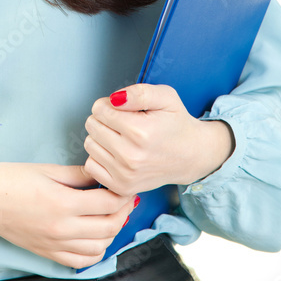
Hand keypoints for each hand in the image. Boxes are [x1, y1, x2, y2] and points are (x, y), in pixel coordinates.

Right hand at [0, 162, 135, 268]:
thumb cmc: (10, 180)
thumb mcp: (47, 170)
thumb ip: (79, 175)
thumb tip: (103, 175)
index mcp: (63, 203)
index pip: (108, 203)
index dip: (122, 193)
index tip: (124, 185)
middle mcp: (62, 229)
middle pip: (110, 226)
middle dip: (123, 212)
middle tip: (124, 198)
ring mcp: (55, 245)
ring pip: (100, 247)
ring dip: (112, 232)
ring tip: (110, 215)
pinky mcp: (48, 253)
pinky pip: (81, 261)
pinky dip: (96, 251)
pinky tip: (95, 236)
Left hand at [82, 84, 234, 196]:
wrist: (191, 156)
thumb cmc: (176, 124)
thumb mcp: (165, 97)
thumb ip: (139, 93)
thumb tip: (114, 99)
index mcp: (140, 132)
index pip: (99, 109)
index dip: (109, 104)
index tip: (123, 110)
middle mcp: (131, 156)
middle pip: (92, 126)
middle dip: (104, 119)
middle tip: (123, 123)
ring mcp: (125, 175)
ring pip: (89, 144)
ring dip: (101, 138)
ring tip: (121, 137)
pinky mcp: (121, 187)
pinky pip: (91, 165)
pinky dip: (100, 157)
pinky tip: (117, 153)